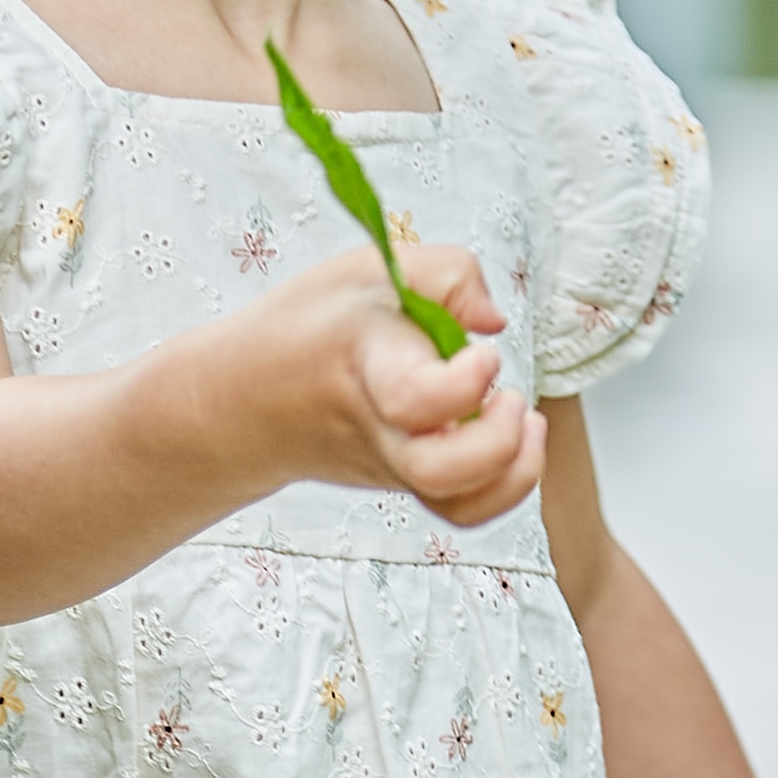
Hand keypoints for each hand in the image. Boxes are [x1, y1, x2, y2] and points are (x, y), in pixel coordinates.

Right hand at [223, 243, 547, 527]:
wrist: (251, 397)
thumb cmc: (315, 325)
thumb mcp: (370, 268)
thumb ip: (446, 273)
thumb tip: (493, 319)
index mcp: (366, 363)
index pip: (414, 397)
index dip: (464, 381)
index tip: (483, 348)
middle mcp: (381, 427)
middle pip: (439, 473)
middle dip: (498, 444)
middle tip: (510, 395)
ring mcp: (393, 465)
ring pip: (457, 504)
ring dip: (515, 472)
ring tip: (525, 420)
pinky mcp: (407, 482)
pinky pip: (461, 509)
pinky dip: (504, 486)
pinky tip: (515, 438)